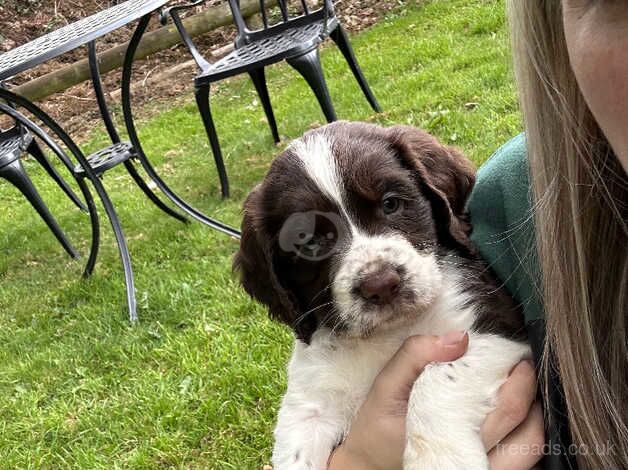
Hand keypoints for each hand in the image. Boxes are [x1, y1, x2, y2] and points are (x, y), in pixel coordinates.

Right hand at [328, 332, 543, 469]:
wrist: (368, 465)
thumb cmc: (377, 426)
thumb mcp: (384, 387)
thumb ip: (414, 357)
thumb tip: (460, 338)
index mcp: (451, 436)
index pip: (506, 409)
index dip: (521, 379)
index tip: (517, 356)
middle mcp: (471, 461)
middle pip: (527, 431)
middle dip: (531, 392)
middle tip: (524, 366)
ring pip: (529, 451)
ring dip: (535, 418)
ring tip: (523, 393)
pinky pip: (521, 464)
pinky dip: (524, 439)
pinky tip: (513, 420)